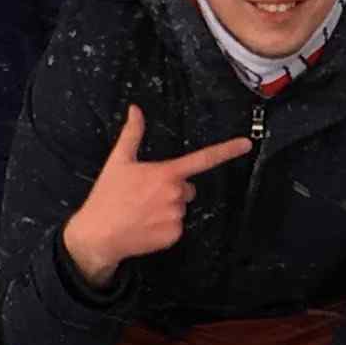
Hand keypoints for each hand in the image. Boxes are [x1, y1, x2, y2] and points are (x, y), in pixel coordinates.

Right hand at [61, 105, 251, 286]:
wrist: (98, 234)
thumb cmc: (108, 195)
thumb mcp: (118, 161)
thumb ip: (132, 133)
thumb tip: (135, 109)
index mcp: (166, 173)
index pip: (203, 159)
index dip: (227, 150)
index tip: (246, 144)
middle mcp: (176, 194)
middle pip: (188, 188)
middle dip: (173, 189)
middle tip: (146, 194)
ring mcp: (176, 216)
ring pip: (181, 208)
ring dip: (167, 208)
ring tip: (142, 211)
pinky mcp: (174, 235)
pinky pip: (177, 227)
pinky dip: (164, 226)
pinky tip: (145, 226)